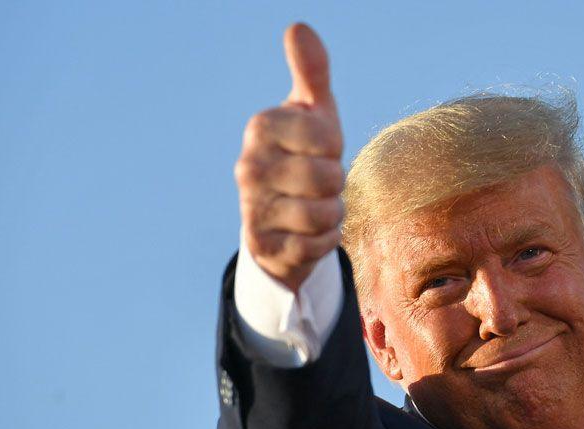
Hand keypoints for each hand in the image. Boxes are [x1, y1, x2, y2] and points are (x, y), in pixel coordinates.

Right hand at [235, 23, 343, 292]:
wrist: (279, 219)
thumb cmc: (305, 156)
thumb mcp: (313, 114)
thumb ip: (312, 73)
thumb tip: (298, 26)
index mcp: (262, 127)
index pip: (325, 136)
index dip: (334, 147)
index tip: (320, 149)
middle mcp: (248, 167)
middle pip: (327, 177)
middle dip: (335, 184)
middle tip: (320, 183)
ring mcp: (252, 208)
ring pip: (323, 214)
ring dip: (332, 214)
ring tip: (316, 206)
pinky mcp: (263, 247)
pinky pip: (317, 245)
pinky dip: (325, 240)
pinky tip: (308, 232)